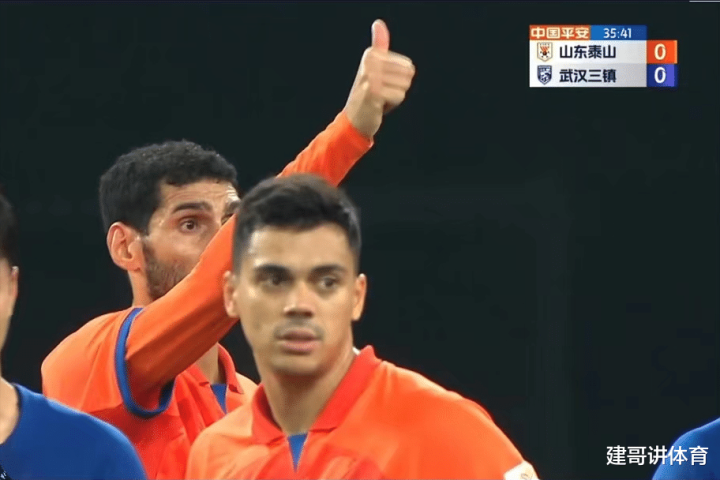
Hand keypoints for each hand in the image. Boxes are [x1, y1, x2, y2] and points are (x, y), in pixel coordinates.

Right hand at [344, 19, 415, 138]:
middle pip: (408, 75)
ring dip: (395, 97)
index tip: (382, 84)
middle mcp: (370, 62)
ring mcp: (371, 77)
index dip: (398, 79)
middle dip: (399, 88)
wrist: (354, 119)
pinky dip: (391, 105)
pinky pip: (399, 96)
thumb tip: (378, 23)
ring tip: (380, 99)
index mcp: (372, 54)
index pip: (408, 66)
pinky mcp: (374, 92)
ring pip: (404, 87)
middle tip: (381, 93)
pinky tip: (378, 106)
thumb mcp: (374, 67)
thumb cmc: (368, 93)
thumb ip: (379, 45)